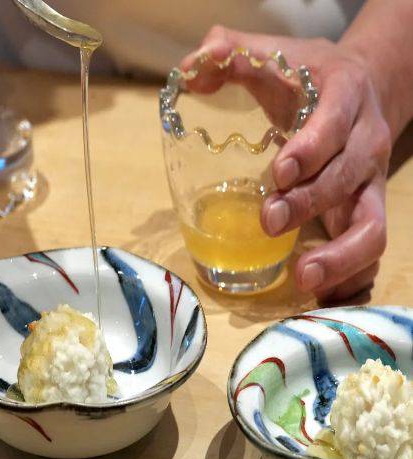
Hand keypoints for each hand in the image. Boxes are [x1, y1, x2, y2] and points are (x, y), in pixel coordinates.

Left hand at [181, 26, 391, 300]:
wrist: (364, 86)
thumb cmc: (307, 75)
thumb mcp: (275, 54)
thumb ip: (233, 53)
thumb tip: (193, 65)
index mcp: (344, 100)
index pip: (334, 125)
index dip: (310, 149)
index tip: (277, 172)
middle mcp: (364, 146)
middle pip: (347, 180)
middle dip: (310, 205)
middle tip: (270, 223)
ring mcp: (368, 186)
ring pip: (372, 227)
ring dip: (342, 256)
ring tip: (304, 277)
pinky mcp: (363, 214)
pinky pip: (369, 253)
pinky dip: (352, 280)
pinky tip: (323, 299)